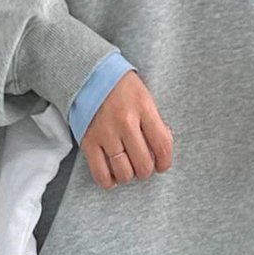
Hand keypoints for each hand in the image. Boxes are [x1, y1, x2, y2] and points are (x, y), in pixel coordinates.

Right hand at [79, 68, 173, 187]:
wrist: (87, 74)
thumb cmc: (120, 87)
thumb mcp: (144, 98)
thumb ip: (154, 123)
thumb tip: (161, 151)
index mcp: (143, 109)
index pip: (163, 146)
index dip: (165, 162)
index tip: (162, 165)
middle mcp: (125, 122)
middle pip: (143, 164)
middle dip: (146, 170)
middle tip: (142, 165)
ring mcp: (105, 133)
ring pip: (124, 172)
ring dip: (129, 175)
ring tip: (127, 168)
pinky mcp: (88, 141)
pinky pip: (100, 173)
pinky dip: (109, 181)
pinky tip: (112, 175)